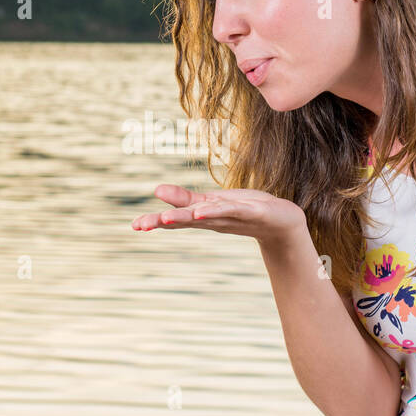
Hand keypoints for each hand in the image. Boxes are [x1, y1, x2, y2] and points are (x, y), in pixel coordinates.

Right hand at [130, 184, 305, 247]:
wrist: (282, 223)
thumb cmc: (245, 211)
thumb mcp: (212, 202)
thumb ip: (185, 198)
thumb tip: (156, 190)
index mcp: (204, 216)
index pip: (175, 219)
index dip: (154, 222)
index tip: (133, 226)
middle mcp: (214, 220)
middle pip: (185, 220)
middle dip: (163, 222)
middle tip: (140, 225)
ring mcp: (232, 217)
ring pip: (205, 216)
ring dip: (186, 218)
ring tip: (166, 219)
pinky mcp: (251, 211)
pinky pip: (230, 210)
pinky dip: (216, 211)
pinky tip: (201, 211)